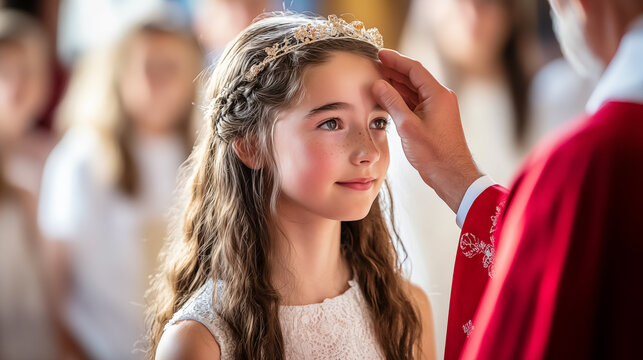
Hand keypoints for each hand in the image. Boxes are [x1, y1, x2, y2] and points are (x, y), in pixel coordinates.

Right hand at [373, 49, 482, 212]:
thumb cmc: (434, 153)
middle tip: (374, 65)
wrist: (451, 174)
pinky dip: (400, 99)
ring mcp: (437, 108)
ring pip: (413, 90)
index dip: (395, 60)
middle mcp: (440, 97)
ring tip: (376, 79)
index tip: (379, 54)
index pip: (414, 69)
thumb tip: (378, 85)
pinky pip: (415, 103)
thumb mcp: (407, 126)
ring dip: (396, 85)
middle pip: (413, 78)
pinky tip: (386, 98)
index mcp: (438, 94)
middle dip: (393, 71)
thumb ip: (392, 102)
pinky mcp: (433, 119)